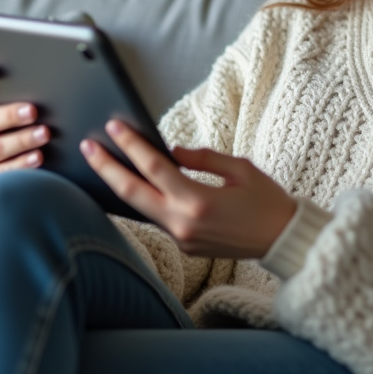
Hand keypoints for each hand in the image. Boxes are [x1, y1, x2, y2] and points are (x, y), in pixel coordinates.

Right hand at [0, 63, 49, 179]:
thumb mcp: (22, 115)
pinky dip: (22, 164)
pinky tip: (38, 157)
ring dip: (21, 140)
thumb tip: (46, 84)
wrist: (24, 175)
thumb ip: (24, 100)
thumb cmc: (26, 132)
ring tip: (44, 134)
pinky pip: (3, 172)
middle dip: (10, 115)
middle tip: (33, 111)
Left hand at [82, 120, 296, 258]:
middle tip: (87, 146)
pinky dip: (144, 199)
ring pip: (141, 209)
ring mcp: (182, 239)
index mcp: (199, 201)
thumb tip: (169, 150)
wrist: (284, 241)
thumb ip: (201, 158)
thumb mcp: (240, 169)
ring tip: (102, 162)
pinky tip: (135, 183)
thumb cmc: (268, 202)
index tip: (113, 126)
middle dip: (106, 168)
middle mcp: (184, 224)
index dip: (130, 144)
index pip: (154, 168)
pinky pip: (158, 218)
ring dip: (120, 184)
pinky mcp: (185, 247)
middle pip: (132, 193)